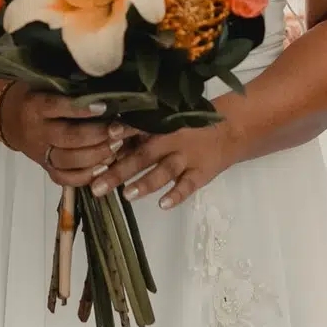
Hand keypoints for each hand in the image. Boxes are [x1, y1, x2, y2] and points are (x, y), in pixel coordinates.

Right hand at [0, 86, 135, 185]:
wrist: (9, 120)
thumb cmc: (34, 96)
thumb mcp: (44, 84)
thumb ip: (66, 86)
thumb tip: (99, 80)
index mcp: (35, 107)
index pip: (57, 108)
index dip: (81, 109)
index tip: (104, 106)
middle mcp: (37, 132)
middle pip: (68, 138)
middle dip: (97, 135)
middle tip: (119, 130)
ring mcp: (41, 153)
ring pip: (69, 161)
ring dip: (97, 155)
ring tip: (118, 146)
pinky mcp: (46, 168)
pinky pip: (65, 179)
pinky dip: (86, 176)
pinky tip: (105, 167)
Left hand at [101, 117, 247, 209]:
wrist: (230, 129)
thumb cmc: (188, 126)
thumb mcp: (166, 121)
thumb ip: (140, 132)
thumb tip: (106, 144)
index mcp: (159, 124)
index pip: (133, 131)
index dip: (116, 139)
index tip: (96, 148)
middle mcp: (171, 139)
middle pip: (142, 156)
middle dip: (119, 171)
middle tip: (97, 186)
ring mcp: (187, 157)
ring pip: (164, 171)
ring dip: (145, 183)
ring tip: (126, 195)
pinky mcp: (202, 172)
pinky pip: (188, 185)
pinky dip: (176, 195)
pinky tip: (163, 204)